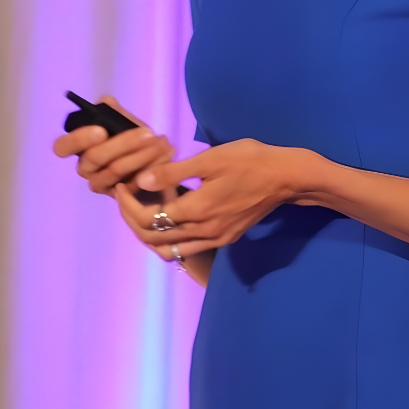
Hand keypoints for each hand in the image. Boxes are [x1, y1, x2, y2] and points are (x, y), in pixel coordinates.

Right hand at [52, 95, 174, 197]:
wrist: (157, 161)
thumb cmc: (134, 137)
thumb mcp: (124, 120)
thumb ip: (113, 110)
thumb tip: (105, 102)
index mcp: (80, 147)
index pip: (62, 147)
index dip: (78, 139)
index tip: (101, 131)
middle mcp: (85, 168)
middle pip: (94, 158)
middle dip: (123, 143)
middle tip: (147, 132)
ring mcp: (101, 184)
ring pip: (115, 170)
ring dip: (141, 154)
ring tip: (160, 141)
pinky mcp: (118, 197)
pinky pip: (133, 182)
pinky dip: (152, 165)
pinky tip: (165, 154)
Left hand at [114, 138, 303, 262]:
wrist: (286, 177)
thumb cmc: (249, 160)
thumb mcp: (210, 159)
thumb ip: (173, 172)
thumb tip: (141, 180)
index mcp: (197, 211)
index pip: (149, 219)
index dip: (128, 204)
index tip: (122, 185)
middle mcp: (204, 232)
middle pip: (154, 239)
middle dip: (132, 219)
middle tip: (126, 196)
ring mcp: (216, 239)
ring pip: (170, 249)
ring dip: (150, 234)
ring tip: (143, 208)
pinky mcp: (225, 238)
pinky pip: (188, 247)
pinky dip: (171, 237)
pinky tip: (170, 215)